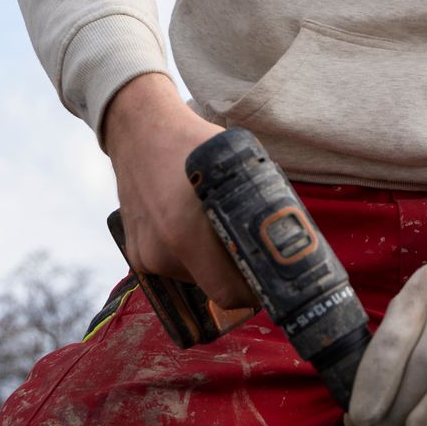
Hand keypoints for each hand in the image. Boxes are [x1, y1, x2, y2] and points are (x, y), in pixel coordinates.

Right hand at [103, 72, 252, 309]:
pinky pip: (176, 268)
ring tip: (219, 231)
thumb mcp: (236, 167)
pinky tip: (194, 228)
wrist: (138, 132)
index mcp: (186, 232)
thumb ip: (256, 204)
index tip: (271, 279)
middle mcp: (162, 251)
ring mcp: (146, 256)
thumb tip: (289, 235)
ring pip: (196, 279)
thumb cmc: (191, 145)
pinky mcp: (137, 254)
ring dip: (214, 266)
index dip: (254, 291)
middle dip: (239, 278)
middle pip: (215, 288)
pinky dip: (191, 257)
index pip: (227, 292)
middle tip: (256, 256)